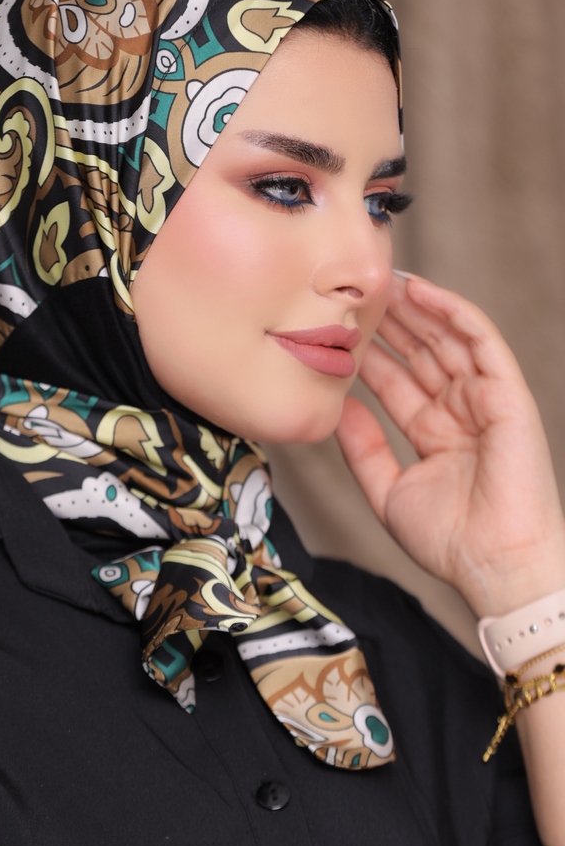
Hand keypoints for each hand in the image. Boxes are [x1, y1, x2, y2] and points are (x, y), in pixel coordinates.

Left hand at [336, 273, 564, 616]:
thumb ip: (362, 448)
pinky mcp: (508, 393)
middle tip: (354, 292)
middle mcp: (459, 411)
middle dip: (388, 322)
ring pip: (446, 338)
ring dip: (415, 308)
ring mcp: (484, 400)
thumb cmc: (449, 540)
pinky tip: (420, 291)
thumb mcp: (387, 490)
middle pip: (420, 352)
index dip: (370, 352)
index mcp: (434, 433)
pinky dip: (452, 312)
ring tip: (380, 280)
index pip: (396, 380)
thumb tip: (337, 408)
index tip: (337, 327)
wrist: (495, 566)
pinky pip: (479, 340)